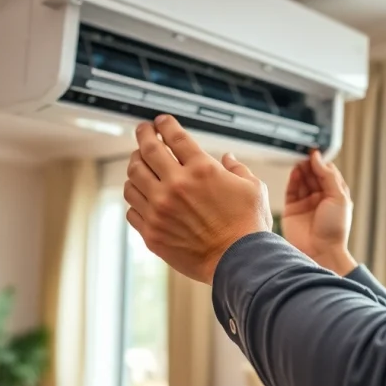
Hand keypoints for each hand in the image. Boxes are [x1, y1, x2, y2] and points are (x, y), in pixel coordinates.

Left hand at [124, 115, 271, 284]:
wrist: (239, 263)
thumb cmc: (249, 227)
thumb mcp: (253, 188)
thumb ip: (237, 169)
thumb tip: (227, 158)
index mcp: (201, 169)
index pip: (174, 136)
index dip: (164, 124)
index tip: (160, 122)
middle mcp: (176, 185)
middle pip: (146, 150)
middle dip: (143, 134)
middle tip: (143, 131)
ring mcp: (160, 209)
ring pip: (132, 178)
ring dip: (135, 166)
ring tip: (139, 164)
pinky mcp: (152, 232)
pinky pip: (132, 208)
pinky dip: (136, 199)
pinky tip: (143, 196)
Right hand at [282, 151, 357, 275]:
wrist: (320, 251)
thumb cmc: (334, 229)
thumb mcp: (338, 197)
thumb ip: (328, 176)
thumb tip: (317, 158)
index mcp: (335, 195)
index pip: (327, 173)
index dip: (321, 162)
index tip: (315, 152)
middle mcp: (320, 199)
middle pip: (313, 175)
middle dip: (309, 164)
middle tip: (304, 153)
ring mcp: (306, 203)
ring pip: (302, 181)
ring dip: (301, 170)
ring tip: (299, 160)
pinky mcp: (293, 209)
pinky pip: (291, 190)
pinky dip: (293, 179)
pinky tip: (295, 171)